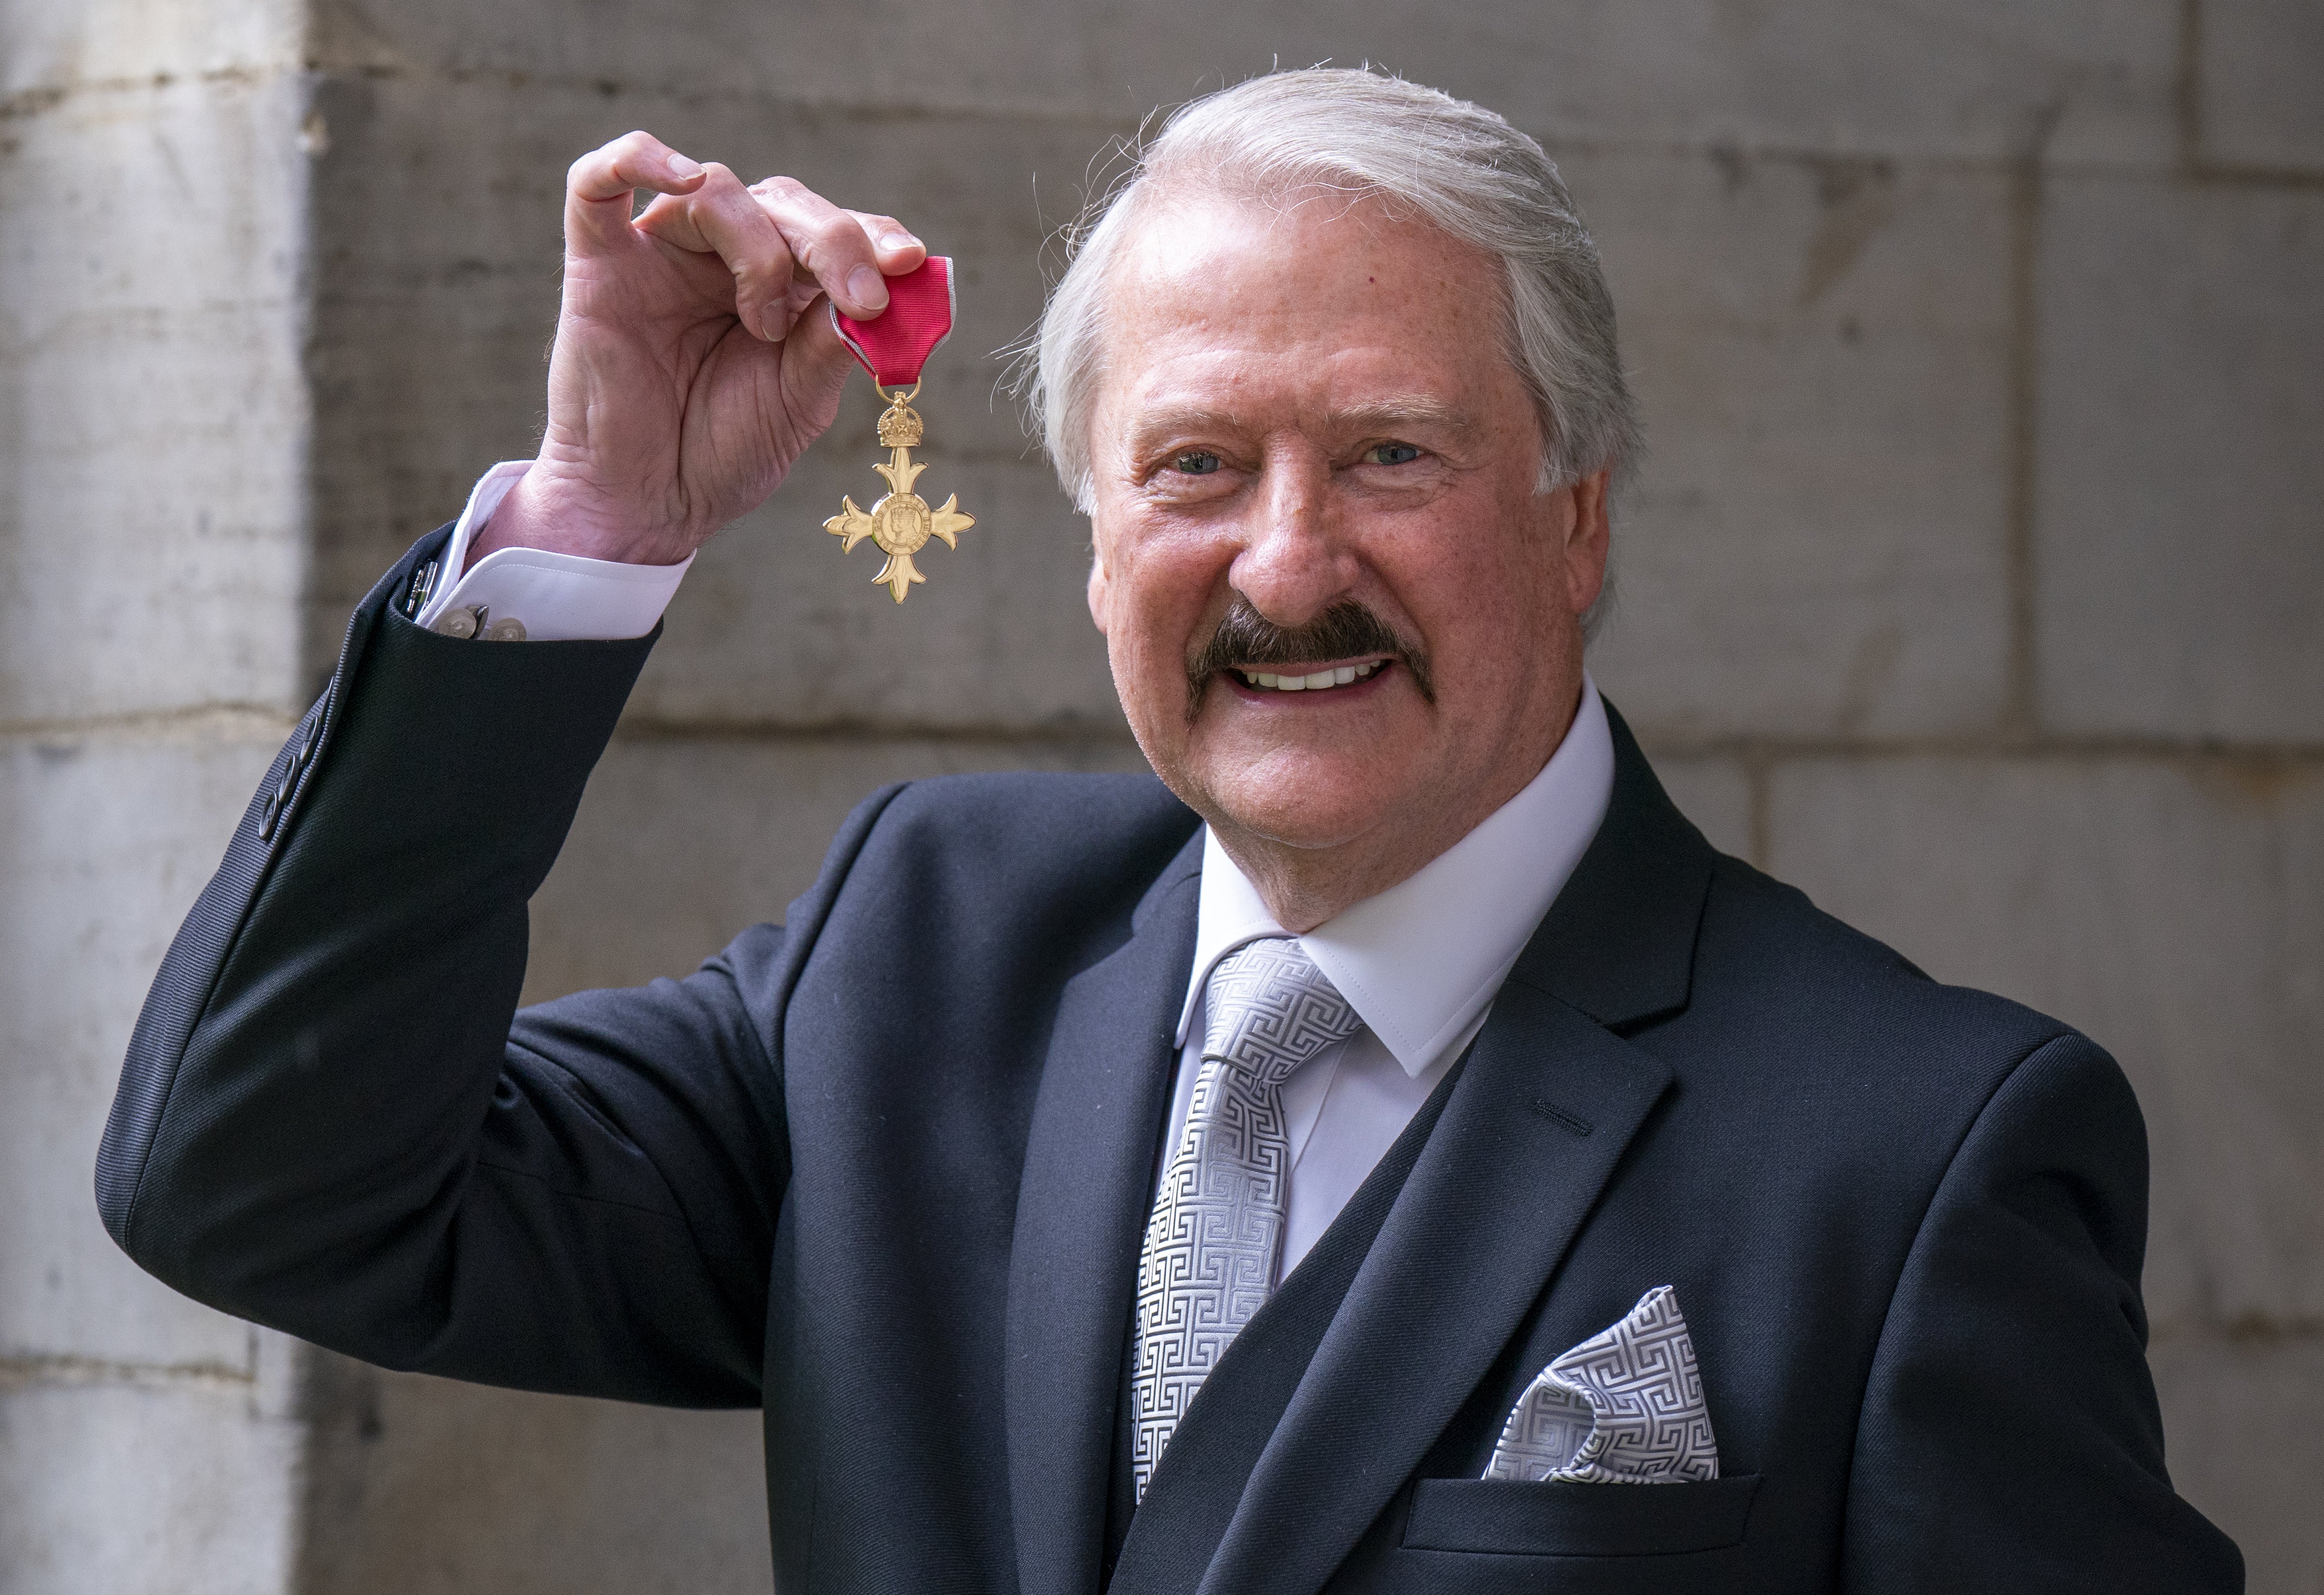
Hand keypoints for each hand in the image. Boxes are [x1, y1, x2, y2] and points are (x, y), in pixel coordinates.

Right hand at [474, 130, 926, 567]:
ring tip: (765, 325)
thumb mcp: (799, 399)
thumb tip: (886, 289)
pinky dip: (638, 159)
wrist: (650, 506)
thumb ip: (835, 340)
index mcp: (782, 284)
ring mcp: (661, 254)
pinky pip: (598, 182)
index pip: (835, 230)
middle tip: (864, 300)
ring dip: (761, 248)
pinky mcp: (599, 263)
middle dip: (836, 242)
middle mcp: (723, 256)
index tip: (912, 263)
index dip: (876, 236)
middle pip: (785, 201)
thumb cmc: (721, 453)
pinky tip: (682, 176)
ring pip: (716, 189)